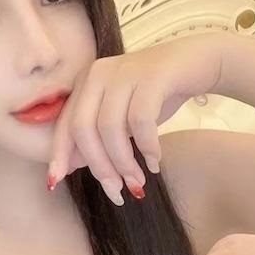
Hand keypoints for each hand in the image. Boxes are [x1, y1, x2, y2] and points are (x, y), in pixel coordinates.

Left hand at [48, 32, 226, 204]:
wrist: (199, 62)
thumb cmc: (155, 95)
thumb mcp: (121, 118)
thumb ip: (96, 137)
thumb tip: (69, 166)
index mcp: (86, 82)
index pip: (66, 123)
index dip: (59, 154)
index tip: (56, 182)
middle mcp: (99, 73)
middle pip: (83, 127)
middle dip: (98, 165)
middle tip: (116, 191)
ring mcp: (124, 72)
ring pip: (110, 127)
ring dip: (123, 162)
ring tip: (138, 181)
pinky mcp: (152, 76)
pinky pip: (141, 120)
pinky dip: (147, 146)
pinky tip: (155, 161)